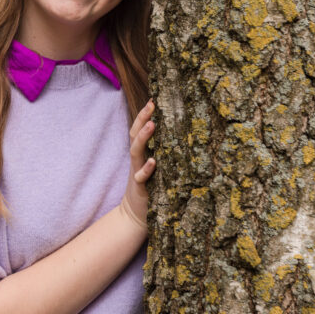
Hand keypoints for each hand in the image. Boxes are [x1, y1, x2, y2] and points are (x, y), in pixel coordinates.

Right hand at [120, 99, 155, 229]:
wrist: (135, 214)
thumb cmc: (150, 187)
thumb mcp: (154, 167)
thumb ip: (160, 152)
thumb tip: (179, 135)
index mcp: (141, 153)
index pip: (139, 129)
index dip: (144, 114)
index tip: (154, 99)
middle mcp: (137, 160)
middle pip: (134, 135)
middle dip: (142, 118)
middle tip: (151, 104)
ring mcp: (137, 172)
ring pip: (136, 151)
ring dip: (143, 137)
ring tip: (152, 125)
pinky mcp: (140, 188)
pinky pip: (141, 176)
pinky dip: (146, 168)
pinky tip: (153, 161)